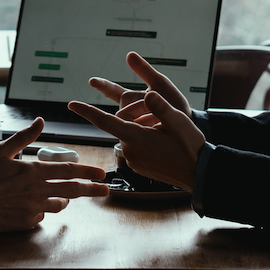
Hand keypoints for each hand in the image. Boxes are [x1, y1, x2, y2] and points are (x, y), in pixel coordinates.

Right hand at [0, 118, 109, 231]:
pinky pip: (40, 217)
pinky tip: (28, 206)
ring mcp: (32, 209)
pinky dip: (39, 211)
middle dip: (91, 189)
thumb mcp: (0, 151)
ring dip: (63, 200)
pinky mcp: (25, 223)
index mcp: (33, 171)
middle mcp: (37, 191)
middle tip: (105, 190)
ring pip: (58, 205)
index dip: (87, 171)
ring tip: (63, 198)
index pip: (68, 170)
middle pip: (72, 190)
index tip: (101, 174)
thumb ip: (24, 137)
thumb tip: (40, 121)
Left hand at [69, 54, 204, 190]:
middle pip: (122, 123)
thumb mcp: (178, 121)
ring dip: (141, 126)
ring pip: (129, 133)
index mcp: (135, 138)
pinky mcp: (139, 166)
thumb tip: (147, 94)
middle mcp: (130, 150)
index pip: (105, 122)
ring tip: (165, 131)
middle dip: (135, 113)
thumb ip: (160, 107)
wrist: (199, 174)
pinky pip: (135, 145)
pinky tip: (163, 141)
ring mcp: (133, 160)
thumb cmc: (189, 146)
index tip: (71, 104)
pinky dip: (143, 137)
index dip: (87, 111)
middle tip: (160, 116)